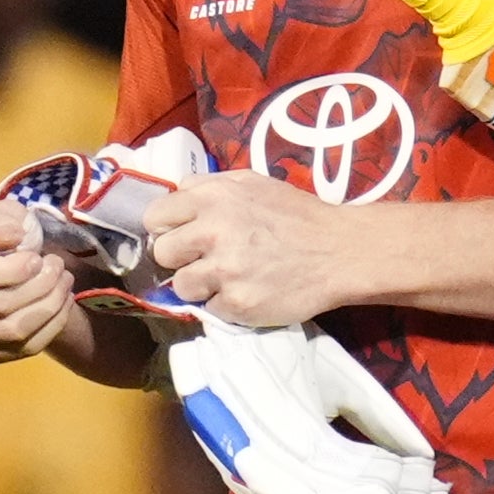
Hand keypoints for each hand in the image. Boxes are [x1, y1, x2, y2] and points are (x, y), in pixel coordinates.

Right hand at [0, 202, 79, 362]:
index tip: (38, 259)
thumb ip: (3, 222)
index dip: (12, 271)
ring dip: (51, 307)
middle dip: (41, 286)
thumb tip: (13, 238)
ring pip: (13, 331)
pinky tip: (61, 304)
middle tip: (60, 267)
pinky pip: (21, 349)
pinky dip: (50, 327)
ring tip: (65, 283)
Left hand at [148, 169, 386, 328]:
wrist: (339, 252)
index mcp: (212, 198)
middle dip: (181, 258)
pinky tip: (249, 291)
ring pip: (181, 286)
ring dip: (200, 286)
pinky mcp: (236, 304)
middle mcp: (212, 232)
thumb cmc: (295, 215)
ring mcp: (223, 271)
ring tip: (229, 279)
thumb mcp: (251, 183)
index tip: (184, 236)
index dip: (168, 228)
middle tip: (207, 259)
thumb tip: (175, 194)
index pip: (155, 216)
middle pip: (162, 253)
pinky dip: (226, 305)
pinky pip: (210, 309)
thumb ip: (208, 186)